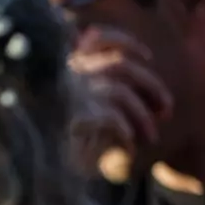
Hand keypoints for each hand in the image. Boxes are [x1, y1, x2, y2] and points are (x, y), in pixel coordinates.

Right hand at [66, 27, 173, 178]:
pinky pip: (112, 117)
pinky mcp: (75, 117)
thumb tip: (143, 67)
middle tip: (167, 111)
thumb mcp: (81, 106)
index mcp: (66, 66)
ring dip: (142, 116)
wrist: (37, 167)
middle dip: (152, 87)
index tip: (148, 57)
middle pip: (121, 65)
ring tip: (151, 137)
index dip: (126, 42)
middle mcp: (67, 75)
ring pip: (120, 92)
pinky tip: (129, 148)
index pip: (98, 38)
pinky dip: (127, 132)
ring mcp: (70, 94)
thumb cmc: (63, 137)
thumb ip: (103, 84)